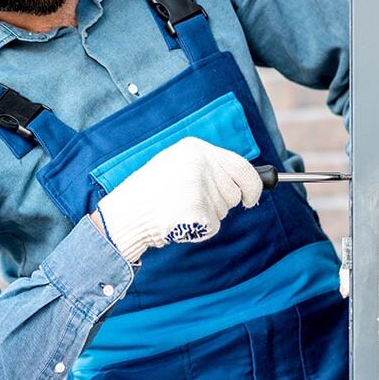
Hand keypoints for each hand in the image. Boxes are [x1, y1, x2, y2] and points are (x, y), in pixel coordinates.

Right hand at [96, 136, 262, 262]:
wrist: (125, 214)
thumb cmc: (150, 193)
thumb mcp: (177, 165)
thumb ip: (209, 167)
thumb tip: (248, 181)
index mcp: (195, 148)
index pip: (242, 166)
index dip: (253, 185)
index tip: (251, 198)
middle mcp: (200, 163)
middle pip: (235, 192)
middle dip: (222, 204)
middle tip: (192, 204)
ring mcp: (198, 186)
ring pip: (224, 211)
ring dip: (207, 217)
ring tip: (179, 209)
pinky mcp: (196, 209)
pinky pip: (213, 227)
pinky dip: (200, 231)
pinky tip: (179, 222)